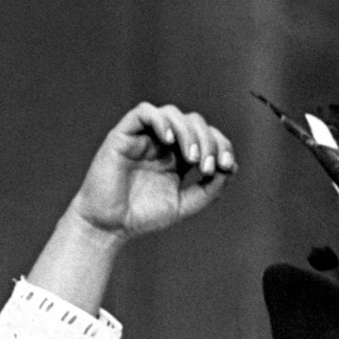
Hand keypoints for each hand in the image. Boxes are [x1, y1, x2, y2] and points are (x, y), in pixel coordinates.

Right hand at [69, 103, 232, 243]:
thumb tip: (229, 168)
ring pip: (172, 113)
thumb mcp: (184, 204)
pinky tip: (170, 141)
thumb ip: (209, 189)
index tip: (227, 166)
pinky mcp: (123, 134)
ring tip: (192, 157)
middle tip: (207, 165)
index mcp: (178, 156)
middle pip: (194, 122)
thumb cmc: (142, 216)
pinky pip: (143, 112)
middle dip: (208, 140)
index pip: (207, 137)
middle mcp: (162, 143)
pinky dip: (161, 121)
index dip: (221, 145)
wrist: (109, 226)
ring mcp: (143, 136)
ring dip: (189, 131)